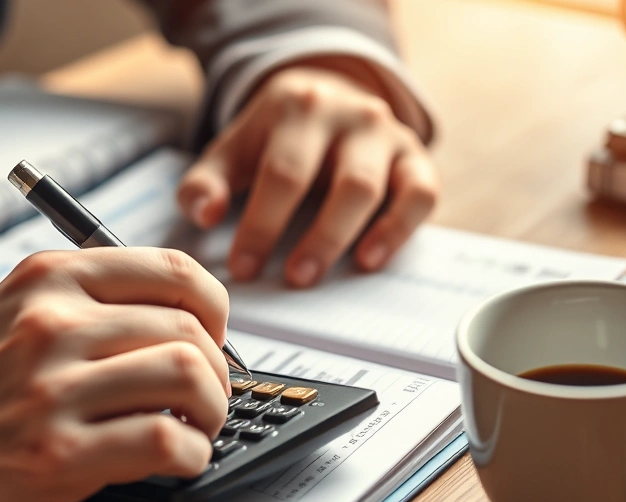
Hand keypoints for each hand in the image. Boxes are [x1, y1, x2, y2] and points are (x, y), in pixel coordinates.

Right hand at [0, 248, 230, 501]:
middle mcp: (53, 323)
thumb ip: (86, 303)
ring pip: (188, 378)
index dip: (215, 308)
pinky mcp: (54, 455)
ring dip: (211, 411)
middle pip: (190, 329)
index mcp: (49, 277)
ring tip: (195, 426)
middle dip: (217, 370)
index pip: (175, 269)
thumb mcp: (9, 310)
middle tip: (207, 396)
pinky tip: (175, 458)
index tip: (214, 336)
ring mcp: (52, 388)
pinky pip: (165, 441)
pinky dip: (190, 453)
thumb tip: (178, 320)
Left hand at [177, 61, 438, 287]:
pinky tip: (370, 259)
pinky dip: (398, 229)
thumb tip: (204, 214)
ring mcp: (385, 134)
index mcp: (295, 106)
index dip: (262, 224)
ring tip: (322, 275)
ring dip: (347, 236)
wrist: (328, 96)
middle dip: (314, 237)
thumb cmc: (273, 139)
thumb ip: (206, 182)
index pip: (281, 173)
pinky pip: (421, 193)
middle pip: (337, 181)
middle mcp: (347, 114)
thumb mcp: (232, 151)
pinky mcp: (415, 157)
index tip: (243, 268)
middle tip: (292, 281)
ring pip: (374, 188)